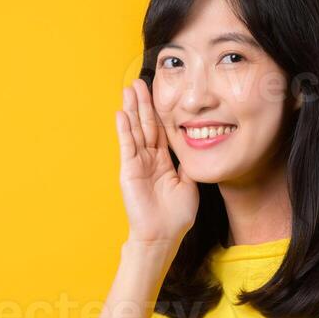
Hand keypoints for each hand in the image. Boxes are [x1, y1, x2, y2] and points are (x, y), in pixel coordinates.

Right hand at [115, 77, 197, 247]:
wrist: (162, 235)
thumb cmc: (176, 216)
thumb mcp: (189, 184)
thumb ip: (188, 165)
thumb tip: (196, 149)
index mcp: (163, 162)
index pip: (161, 131)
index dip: (160, 112)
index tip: (159, 94)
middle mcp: (149, 159)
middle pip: (147, 125)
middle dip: (144, 103)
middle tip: (140, 82)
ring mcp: (138, 163)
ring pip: (136, 131)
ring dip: (132, 110)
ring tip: (128, 90)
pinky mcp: (129, 170)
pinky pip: (127, 146)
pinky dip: (124, 130)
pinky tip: (121, 114)